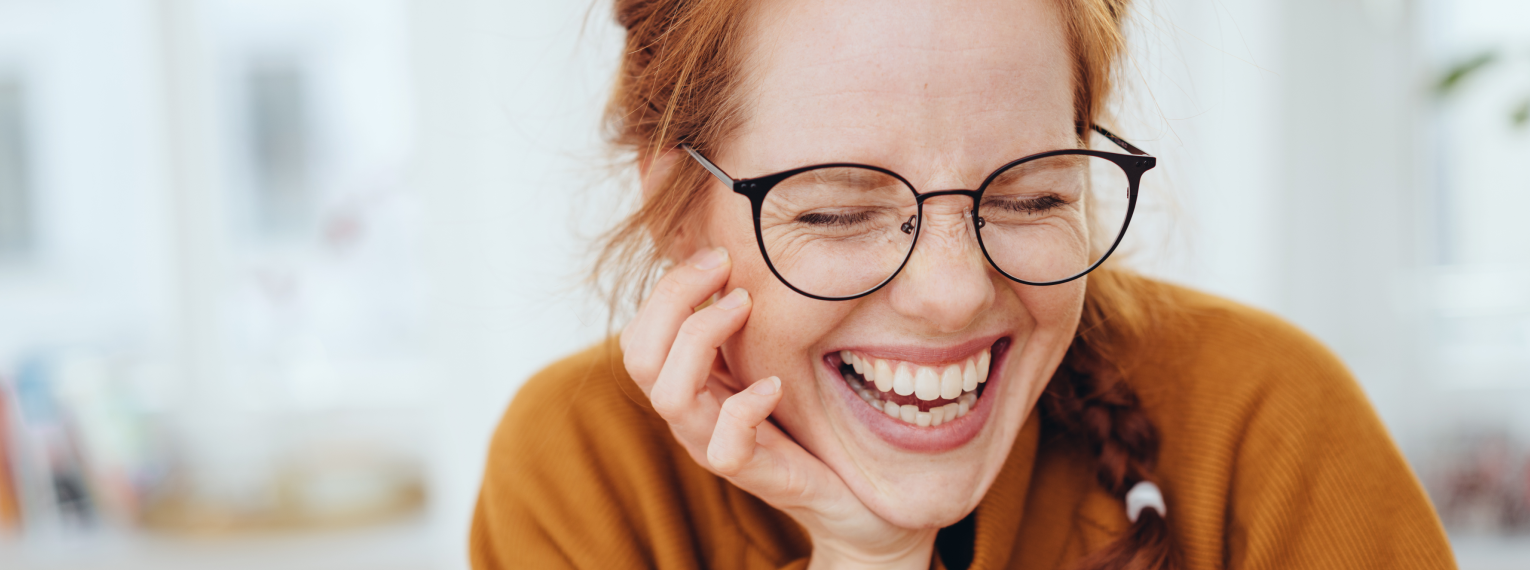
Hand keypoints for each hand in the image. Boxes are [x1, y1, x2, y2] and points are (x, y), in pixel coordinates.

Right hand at [619, 247, 936, 569]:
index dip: (667, 289)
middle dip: (674, 299)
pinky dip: (745, 407)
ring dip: (701, 338)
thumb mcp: (765, 361)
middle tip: (724, 268)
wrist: (848, 495)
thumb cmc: (806, 420)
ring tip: (743, 307)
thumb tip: (737, 252)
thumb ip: (740, 324)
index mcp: (687, 385)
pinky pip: (725, 446)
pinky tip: (775, 384)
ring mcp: (714, 446)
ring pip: (670, 396)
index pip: (638, 336)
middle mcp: (689, 416)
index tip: (716, 254)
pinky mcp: (752, 473)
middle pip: (639, 358)